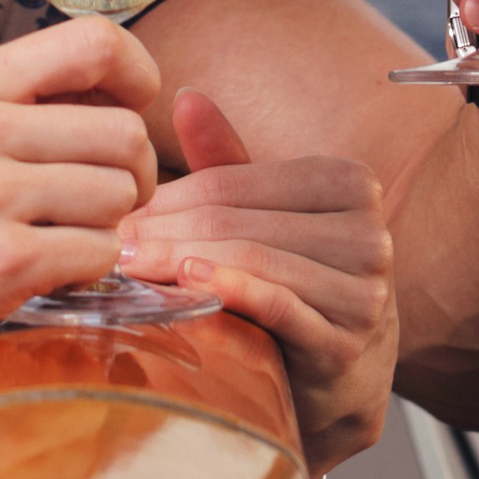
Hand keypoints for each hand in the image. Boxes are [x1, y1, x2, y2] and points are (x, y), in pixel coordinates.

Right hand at [0, 15, 164, 402]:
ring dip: (108, 226)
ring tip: (61, 237)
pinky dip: (89, 269)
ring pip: (121, 196)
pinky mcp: (1, 263)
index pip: (95, 41)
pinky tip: (45, 271)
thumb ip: (17, 105)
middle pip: (125, 132)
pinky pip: (102, 253)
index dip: (139, 74)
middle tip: (104, 200)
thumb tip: (121, 95)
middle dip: (133, 174)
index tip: (136, 107)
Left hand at [121, 89, 395, 476]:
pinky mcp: (347, 343)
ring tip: (127, 270)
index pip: (234, 180)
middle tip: (110, 246)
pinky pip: (279, 305)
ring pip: (252, 259)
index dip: (169, 197)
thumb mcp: (264, 219)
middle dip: (165, 233)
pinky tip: (188, 285)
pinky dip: (229, 291)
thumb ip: (228, 161)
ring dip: (180, 264)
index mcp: (349, 183)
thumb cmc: (293, 290)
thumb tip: (184, 96)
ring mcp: (364, 289)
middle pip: (238, 220)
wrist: (340, 382)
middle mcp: (368, 231)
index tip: (118, 215)